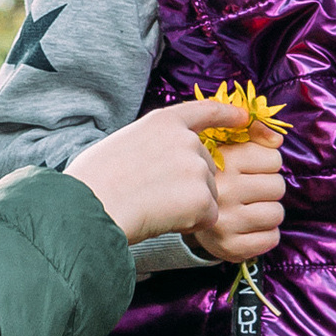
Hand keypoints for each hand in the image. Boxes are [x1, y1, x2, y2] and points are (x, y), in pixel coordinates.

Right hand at [68, 106, 224, 249]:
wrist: (91, 207)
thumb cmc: (94, 181)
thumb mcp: (125, 143)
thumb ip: (155, 145)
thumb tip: (169, 162)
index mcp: (164, 121)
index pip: (205, 111)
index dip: (227, 114)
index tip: (244, 117)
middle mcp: (186, 140)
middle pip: (205, 166)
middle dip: (188, 185)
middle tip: (151, 195)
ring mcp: (197, 168)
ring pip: (207, 194)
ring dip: (187, 206)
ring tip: (152, 207)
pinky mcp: (203, 198)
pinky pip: (207, 217)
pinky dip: (189, 224)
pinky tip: (162, 219)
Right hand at [191, 136, 283, 266]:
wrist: (186, 213)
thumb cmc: (217, 176)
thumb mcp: (229, 146)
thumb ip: (254, 134)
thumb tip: (277, 139)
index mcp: (222, 161)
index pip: (274, 159)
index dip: (266, 163)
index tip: (249, 169)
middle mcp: (222, 191)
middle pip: (278, 187)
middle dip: (269, 188)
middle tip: (250, 191)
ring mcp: (225, 222)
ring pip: (276, 214)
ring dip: (269, 211)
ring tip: (250, 208)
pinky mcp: (230, 247)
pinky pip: (271, 239)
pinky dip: (267, 234)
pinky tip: (250, 227)